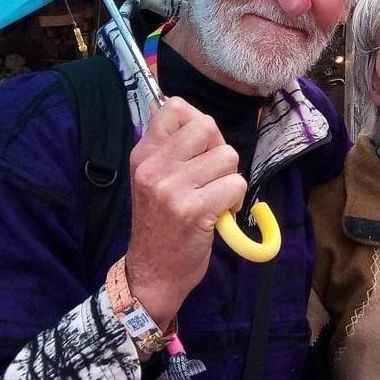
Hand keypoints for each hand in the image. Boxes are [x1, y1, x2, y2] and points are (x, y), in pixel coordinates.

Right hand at [125, 98, 246, 326]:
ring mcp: (172, 188)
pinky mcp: (194, 210)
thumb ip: (173, 150)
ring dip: (230, 178)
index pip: (174, 107)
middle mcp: (154, 167)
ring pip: (227, 156)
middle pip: (207, 127)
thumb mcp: (153, 179)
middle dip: (220, 150)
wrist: (153, 272)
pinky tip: (221, 213)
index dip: (198, 123)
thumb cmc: (161, 223)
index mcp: (144, 154)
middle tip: (213, 175)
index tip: (201, 148)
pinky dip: (236, 199)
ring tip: (215, 197)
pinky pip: (235, 184)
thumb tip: (206, 124)